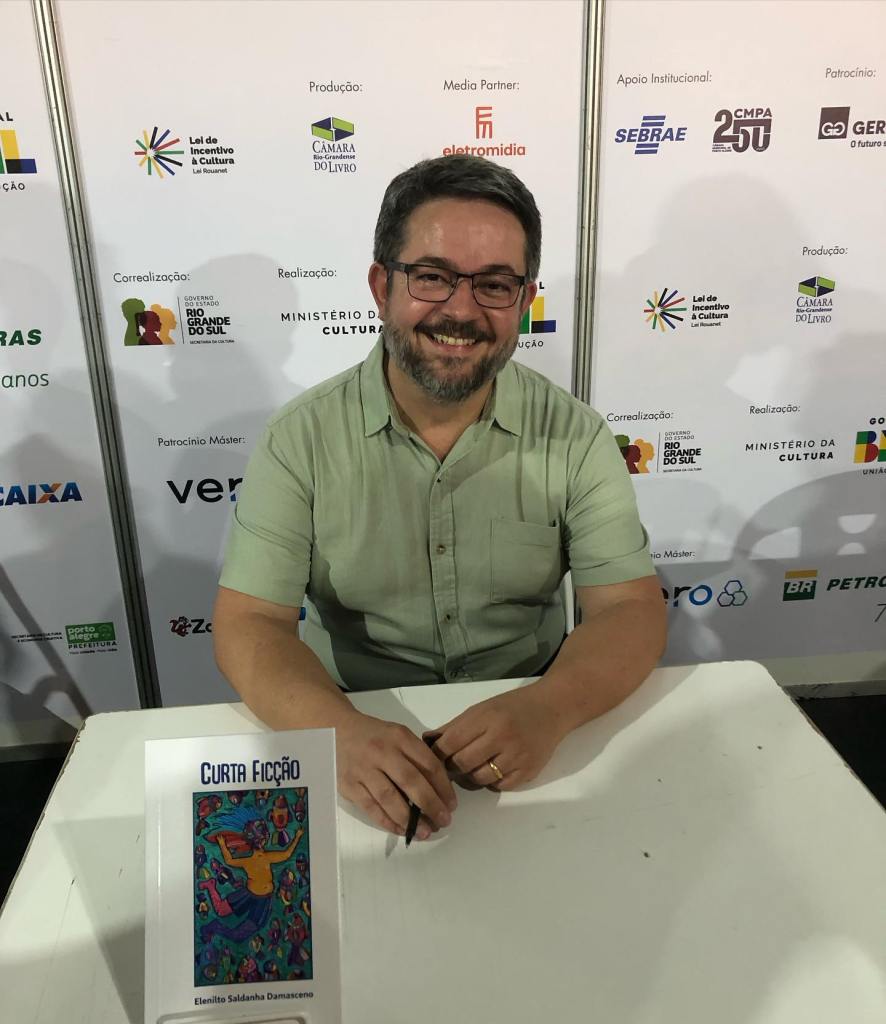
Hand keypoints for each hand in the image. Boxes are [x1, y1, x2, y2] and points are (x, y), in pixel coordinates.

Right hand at [334, 710, 456, 839]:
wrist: (337, 730)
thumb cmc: (375, 736)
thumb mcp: (398, 735)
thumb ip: (416, 755)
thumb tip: (440, 788)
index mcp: (400, 737)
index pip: (427, 763)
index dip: (443, 786)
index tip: (451, 804)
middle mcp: (382, 751)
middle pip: (411, 781)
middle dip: (431, 805)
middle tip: (444, 821)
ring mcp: (363, 769)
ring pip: (390, 798)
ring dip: (410, 819)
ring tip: (426, 832)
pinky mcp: (349, 785)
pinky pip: (371, 807)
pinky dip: (388, 822)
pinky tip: (402, 830)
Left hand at [428, 685, 565, 789]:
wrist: (552, 708)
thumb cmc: (513, 706)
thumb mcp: (482, 708)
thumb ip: (455, 726)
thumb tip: (428, 742)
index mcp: (486, 717)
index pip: (450, 742)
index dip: (438, 753)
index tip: (434, 757)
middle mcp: (501, 737)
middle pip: (462, 763)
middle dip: (452, 767)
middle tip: (451, 765)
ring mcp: (517, 756)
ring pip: (479, 778)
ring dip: (470, 776)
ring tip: (472, 767)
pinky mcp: (528, 772)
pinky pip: (499, 786)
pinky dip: (491, 782)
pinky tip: (492, 770)